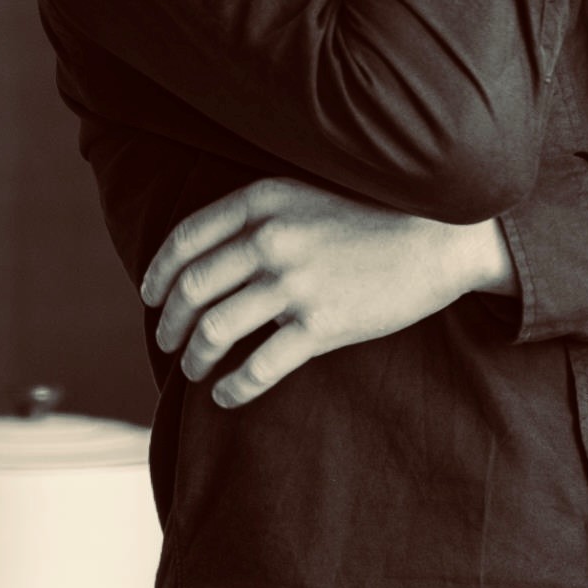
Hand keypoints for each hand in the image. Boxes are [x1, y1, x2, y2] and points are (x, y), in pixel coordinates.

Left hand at [140, 177, 518, 408]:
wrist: (438, 238)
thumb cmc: (372, 216)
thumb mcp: (308, 193)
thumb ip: (260, 215)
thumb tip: (209, 254)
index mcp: (264, 200)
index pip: (186, 239)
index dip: (158, 273)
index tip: (150, 295)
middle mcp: (272, 238)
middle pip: (192, 288)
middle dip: (169, 321)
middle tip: (167, 339)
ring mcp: (296, 283)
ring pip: (216, 330)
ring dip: (195, 356)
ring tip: (195, 370)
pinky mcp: (322, 325)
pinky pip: (258, 367)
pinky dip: (232, 388)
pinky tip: (226, 395)